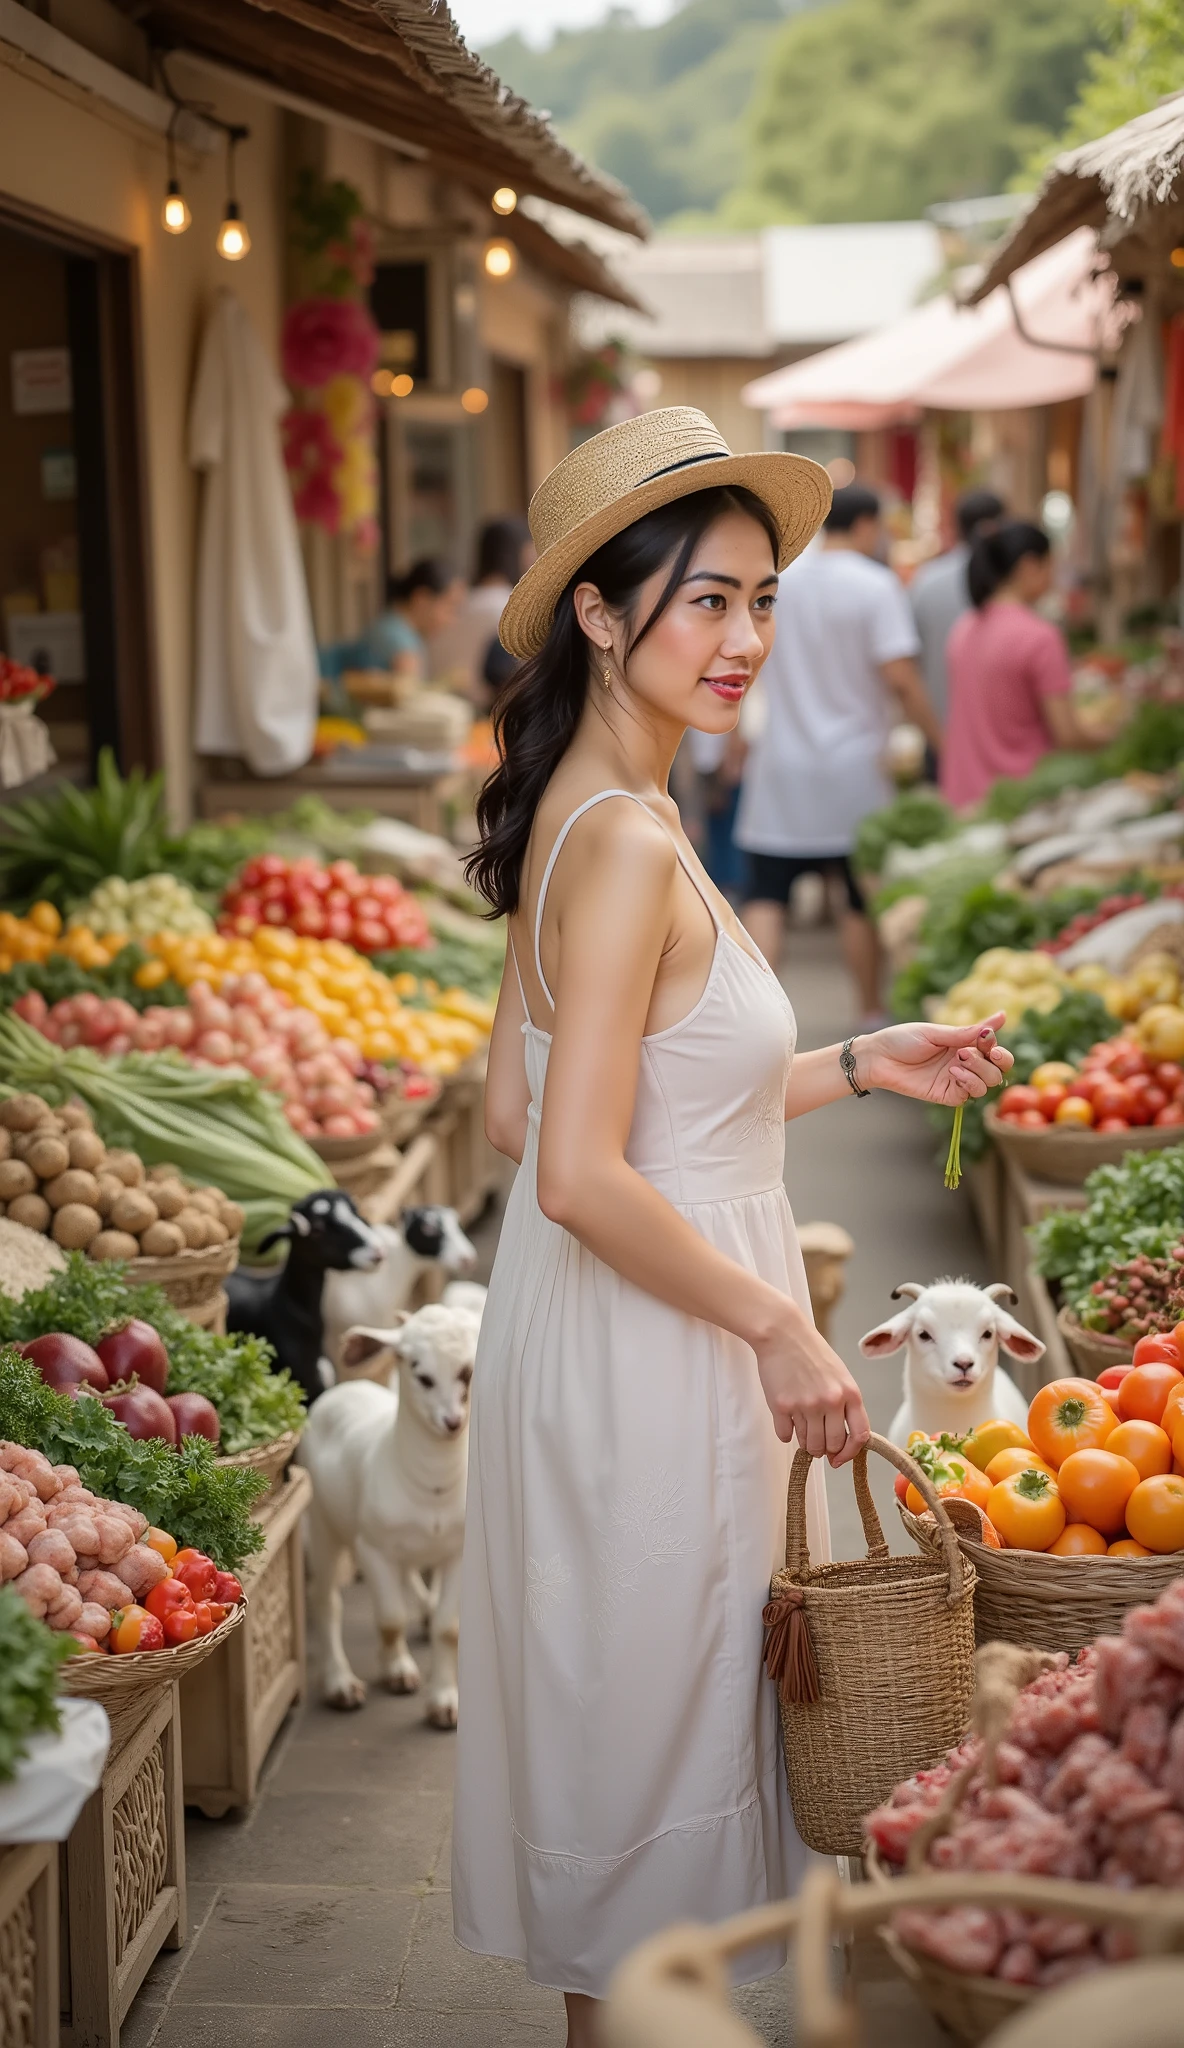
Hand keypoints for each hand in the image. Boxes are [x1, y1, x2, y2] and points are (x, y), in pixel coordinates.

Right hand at [752, 1306, 870, 1466]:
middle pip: (831, 1445)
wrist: (782, 1332)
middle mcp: (830, 1401)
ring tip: (801, 1426)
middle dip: (824, 1449)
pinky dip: (786, 1432)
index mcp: (850, 1393)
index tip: (839, 1458)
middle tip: (816, 1441)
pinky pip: (785, 1435)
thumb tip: (840, 1441)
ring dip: (805, 1441)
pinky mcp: (781, 1406)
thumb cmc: (812, 1353)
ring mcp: (805, 1404)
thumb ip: (845, 1404)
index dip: (850, 1453)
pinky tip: (786, 1417)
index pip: (860, 1436)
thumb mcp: (840, 1376)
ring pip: (808, 1443)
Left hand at [860, 1011, 1012, 1106]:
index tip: (987, 1040)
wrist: (877, 1058)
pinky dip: (968, 1083)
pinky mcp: (946, 1095)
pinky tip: (953, 1073)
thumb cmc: (902, 1040)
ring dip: (980, 1072)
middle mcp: (964, 1063)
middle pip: (997, 1070)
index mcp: (964, 1044)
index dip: (998, 1049)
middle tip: (973, 1052)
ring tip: (958, 1062)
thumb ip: (969, 1031)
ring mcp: (956, 1080)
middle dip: (994, 1062)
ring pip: (987, 1084)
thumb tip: (1004, 1015)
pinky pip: (969, 1095)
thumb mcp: (937, 1033)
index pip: (996, 1051)